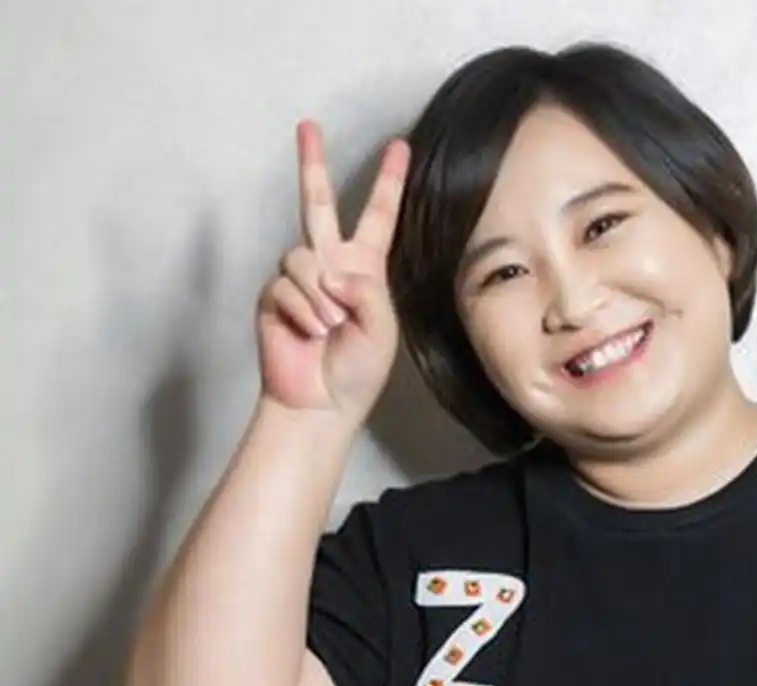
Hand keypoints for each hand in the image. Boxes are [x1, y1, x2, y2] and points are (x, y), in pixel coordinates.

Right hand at [256, 120, 409, 421]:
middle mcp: (330, 264)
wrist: (320, 403)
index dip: (389, 183)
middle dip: (312, 164)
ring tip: (330, 327)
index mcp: (365, 268)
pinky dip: (304, 312)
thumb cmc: (358, 370)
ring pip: (304, 256)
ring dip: (321, 296)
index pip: (378, 216)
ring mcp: (298, 279)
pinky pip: (287, 286)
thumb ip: (367, 290)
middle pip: (318, 204)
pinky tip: (310, 333)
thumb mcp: (382, 328)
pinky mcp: (272, 295)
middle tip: (308, 126)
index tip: (399, 147)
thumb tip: (332, 269)